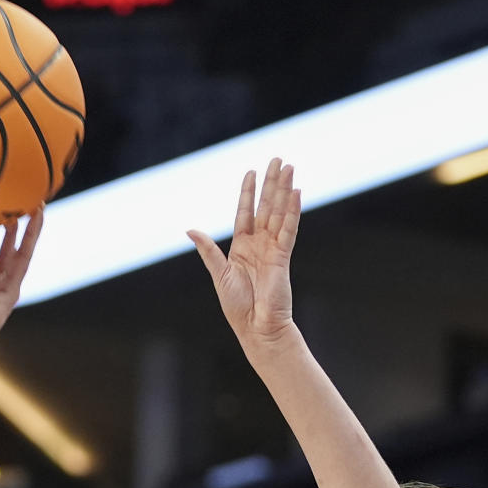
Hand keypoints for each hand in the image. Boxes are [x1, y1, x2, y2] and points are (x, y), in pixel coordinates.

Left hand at [188, 158, 299, 349]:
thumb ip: (208, 250)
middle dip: (271, 183)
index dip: (248, 192)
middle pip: (266, 207)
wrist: (256, 327)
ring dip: (284, 190)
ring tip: (289, 168)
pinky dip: (293, 211)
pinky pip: (289, 229)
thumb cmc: (236, 307)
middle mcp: (259, 244)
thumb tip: (190, 230)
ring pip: (279, 213)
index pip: (245, 212)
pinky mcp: (284, 257)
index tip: (251, 171)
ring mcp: (273, 249)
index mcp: (241, 247)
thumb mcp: (218, 274)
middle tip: (278, 160)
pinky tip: (296, 193)